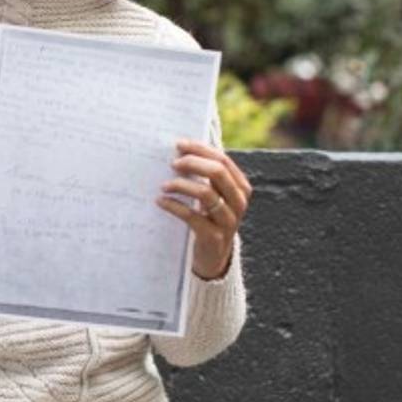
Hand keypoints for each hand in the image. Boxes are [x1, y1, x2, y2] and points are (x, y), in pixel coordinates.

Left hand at [156, 139, 251, 279]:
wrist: (213, 257)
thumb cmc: (209, 218)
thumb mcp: (213, 196)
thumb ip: (206, 176)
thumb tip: (181, 150)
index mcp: (241, 187)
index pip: (223, 160)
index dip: (200, 149)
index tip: (179, 145)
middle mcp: (239, 202)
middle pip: (217, 172)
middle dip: (192, 163)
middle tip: (172, 164)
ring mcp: (228, 220)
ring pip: (205, 193)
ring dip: (181, 185)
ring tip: (164, 186)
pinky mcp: (213, 236)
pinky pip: (191, 216)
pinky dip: (174, 206)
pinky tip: (161, 201)